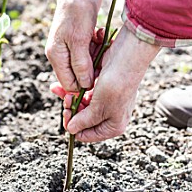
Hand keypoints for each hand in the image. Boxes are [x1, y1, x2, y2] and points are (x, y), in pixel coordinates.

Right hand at [45, 0, 104, 91]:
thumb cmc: (78, 11)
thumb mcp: (80, 41)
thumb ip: (81, 66)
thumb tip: (84, 86)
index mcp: (56, 56)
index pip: (69, 84)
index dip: (84, 85)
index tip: (100, 77)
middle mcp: (61, 53)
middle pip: (79, 75)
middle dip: (93, 68)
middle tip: (102, 56)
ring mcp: (70, 46)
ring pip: (87, 63)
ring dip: (97, 55)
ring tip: (101, 40)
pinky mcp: (80, 38)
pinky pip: (91, 51)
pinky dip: (98, 45)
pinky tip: (100, 34)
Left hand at [51, 26, 160, 141]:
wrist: (127, 57)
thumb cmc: (118, 84)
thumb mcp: (99, 106)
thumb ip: (84, 120)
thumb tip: (72, 129)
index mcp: (114, 125)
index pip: (88, 135)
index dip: (74, 127)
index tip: (66, 113)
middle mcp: (110, 115)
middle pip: (83, 120)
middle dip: (71, 111)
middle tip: (66, 100)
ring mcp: (106, 101)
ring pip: (81, 106)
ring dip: (70, 100)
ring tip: (64, 91)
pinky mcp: (101, 89)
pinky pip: (84, 94)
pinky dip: (74, 92)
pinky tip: (65, 87)